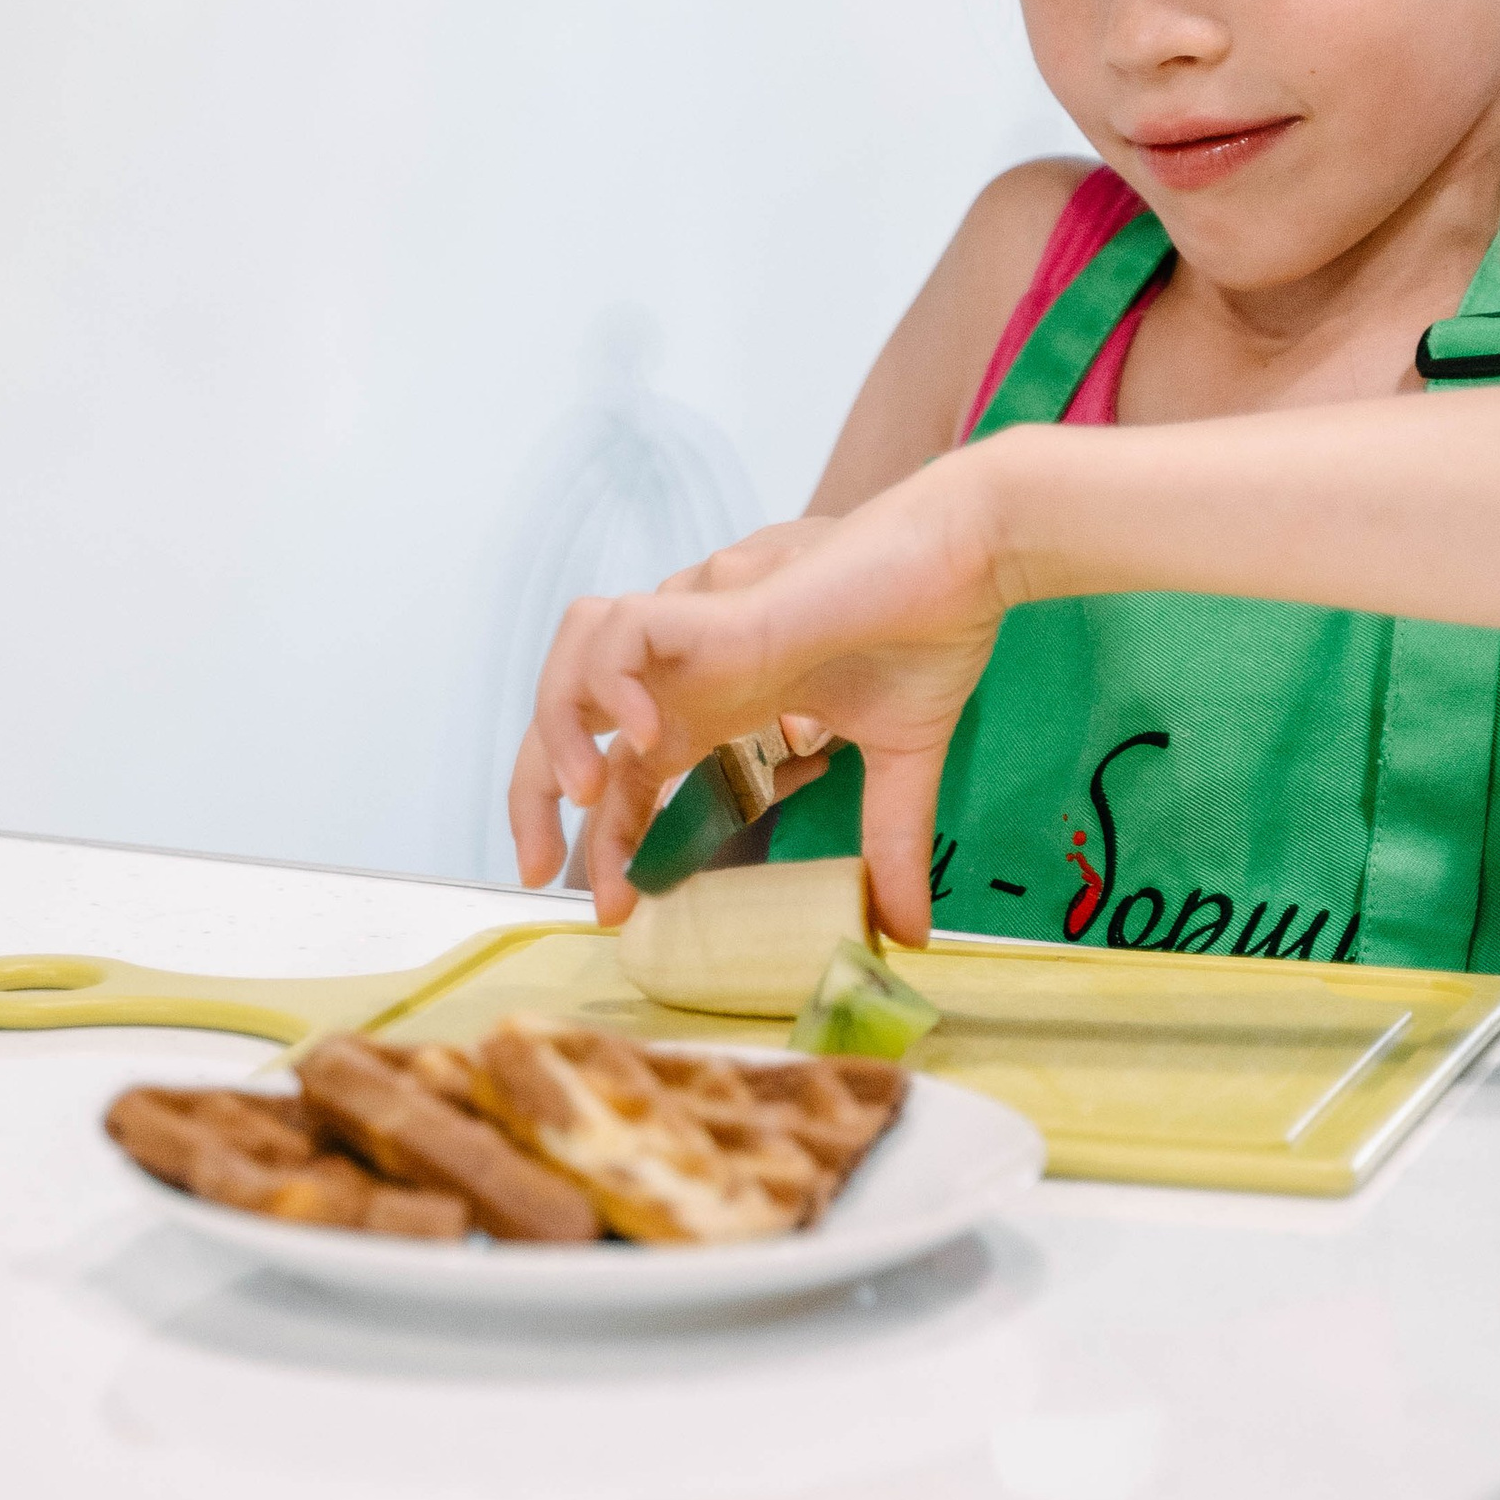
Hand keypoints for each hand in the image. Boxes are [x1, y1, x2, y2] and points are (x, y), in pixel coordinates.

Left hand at [507, 452, 1010, 940]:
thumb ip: (891, 846)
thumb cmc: (930, 636)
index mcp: (718, 706)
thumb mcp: (900, 765)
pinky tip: (650, 737)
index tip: (617, 911)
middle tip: (539, 873)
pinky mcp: (712, 607)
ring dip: (556, 730)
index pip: (625, 776)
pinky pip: (616, 631)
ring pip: (570, 666)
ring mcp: (696, 638)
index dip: (606, 841)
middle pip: (568, 723)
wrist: (965, 563)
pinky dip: (609, 681)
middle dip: (534, 795)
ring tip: (589, 796)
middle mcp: (691, 674)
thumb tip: (911, 936)